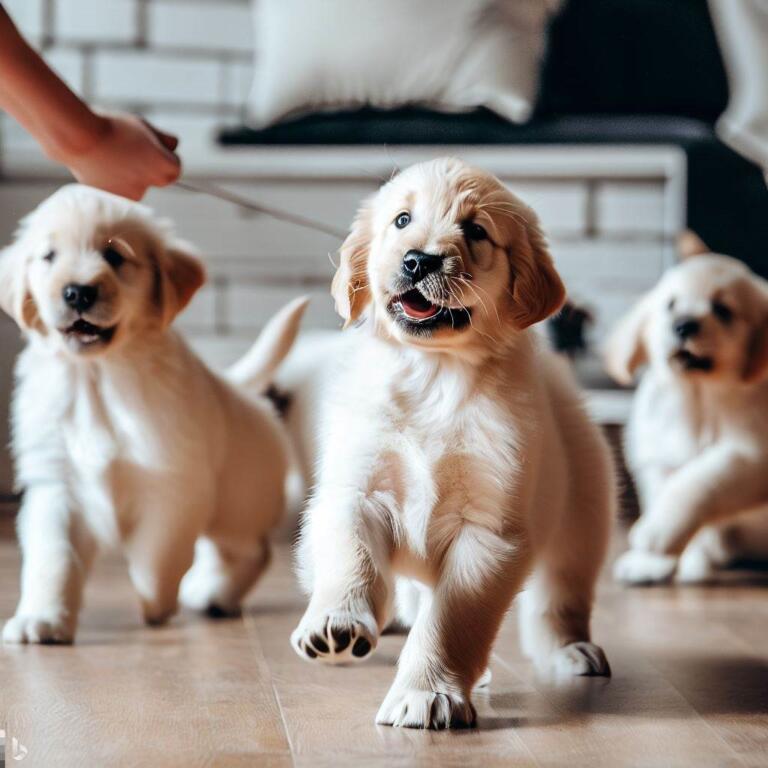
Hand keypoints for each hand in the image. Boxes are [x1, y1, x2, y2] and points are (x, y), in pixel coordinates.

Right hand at [52, 111, 180, 200]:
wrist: (77, 138)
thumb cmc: (112, 128)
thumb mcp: (142, 125)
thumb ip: (163, 138)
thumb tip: (175, 145)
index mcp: (163, 167)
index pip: (175, 168)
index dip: (165, 155)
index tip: (152, 146)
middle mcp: (152, 185)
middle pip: (158, 179)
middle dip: (150, 167)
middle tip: (131, 150)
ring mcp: (131, 194)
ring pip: (138, 185)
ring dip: (131, 174)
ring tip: (112, 156)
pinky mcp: (115, 200)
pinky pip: (120, 189)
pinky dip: (115, 180)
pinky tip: (103, 165)